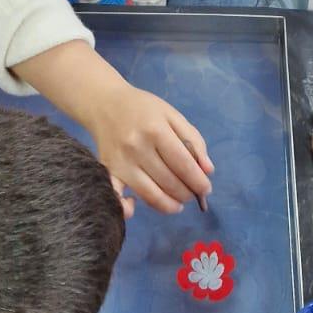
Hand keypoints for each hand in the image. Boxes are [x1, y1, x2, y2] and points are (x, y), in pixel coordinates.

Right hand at [12, 39, 212, 217]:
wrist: (105, 103)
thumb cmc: (143, 108)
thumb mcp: (172, 115)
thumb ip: (194, 140)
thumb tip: (208, 170)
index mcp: (156, 130)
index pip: (183, 164)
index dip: (198, 181)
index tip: (206, 189)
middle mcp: (137, 148)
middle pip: (169, 181)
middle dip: (187, 193)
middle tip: (192, 194)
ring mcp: (120, 162)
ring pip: (150, 194)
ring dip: (169, 205)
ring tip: (178, 203)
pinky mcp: (107, 171)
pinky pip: (117, 197)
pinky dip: (127, 209)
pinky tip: (136, 207)